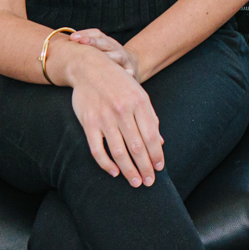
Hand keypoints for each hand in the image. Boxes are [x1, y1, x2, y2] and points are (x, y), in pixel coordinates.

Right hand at [62, 46, 164, 186]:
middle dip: (145, 168)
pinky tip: (114, 172)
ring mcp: (105, 117)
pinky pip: (98, 150)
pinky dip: (106, 164)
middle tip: (149, 182)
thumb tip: (159, 143)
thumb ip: (150, 117)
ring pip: (119, 151)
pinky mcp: (89, 123)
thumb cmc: (118, 82)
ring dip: (129, 170)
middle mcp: (123, 110)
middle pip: (137, 147)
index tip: (159, 168)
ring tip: (136, 182)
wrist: (89, 67)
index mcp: (139, 102)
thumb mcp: (139, 94)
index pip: (151, 136)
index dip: (156, 155)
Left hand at [69, 28, 139, 80]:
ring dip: (109, 56)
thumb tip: (63, 46)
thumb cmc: (109, 59)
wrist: (132, 66)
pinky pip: (129, 72)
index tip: (72, 38)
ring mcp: (125, 59)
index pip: (97, 34)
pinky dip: (127, 72)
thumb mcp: (100, 50)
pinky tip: (124, 74)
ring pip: (117, 56)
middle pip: (105, 43)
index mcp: (107, 42)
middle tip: (82, 42)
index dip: (85, 34)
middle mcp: (116, 48)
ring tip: (99, 58)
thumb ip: (86, 48)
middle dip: (94, 42)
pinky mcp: (131, 71)